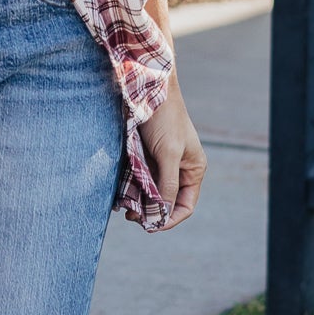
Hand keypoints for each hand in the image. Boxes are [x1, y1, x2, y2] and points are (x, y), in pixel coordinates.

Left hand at [130, 77, 206, 230]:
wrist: (147, 88)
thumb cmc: (164, 118)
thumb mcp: (168, 153)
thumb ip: (167, 183)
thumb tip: (162, 211)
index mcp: (193, 170)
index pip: (184, 206)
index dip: (168, 219)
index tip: (149, 226)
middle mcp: (180, 169)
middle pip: (166, 202)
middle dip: (150, 212)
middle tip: (131, 216)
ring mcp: (161, 163)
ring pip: (151, 192)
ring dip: (139, 202)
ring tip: (124, 207)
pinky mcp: (145, 156)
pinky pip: (139, 180)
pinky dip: (131, 189)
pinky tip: (121, 193)